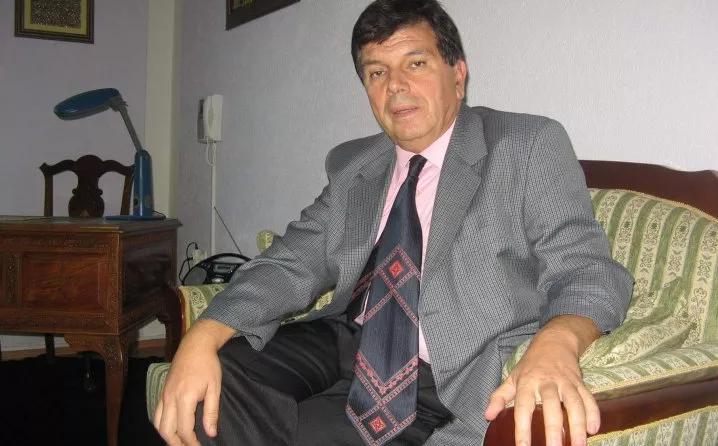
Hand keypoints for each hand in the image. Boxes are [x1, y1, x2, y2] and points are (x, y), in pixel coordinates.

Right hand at [154, 320, 234, 445]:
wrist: (195, 345)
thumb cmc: (208, 365)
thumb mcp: (215, 388)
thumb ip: (211, 412)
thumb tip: (211, 434)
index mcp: (184, 398)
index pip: (184, 430)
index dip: (192, 442)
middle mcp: (170, 398)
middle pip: (166, 431)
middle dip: (176, 443)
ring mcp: (164, 394)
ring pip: (158, 423)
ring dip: (167, 436)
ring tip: (180, 441)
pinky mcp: (162, 391)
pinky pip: (157, 413)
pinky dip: (162, 424)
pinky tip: (172, 427)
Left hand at [485, 315, 600, 445]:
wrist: (554, 341)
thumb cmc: (531, 364)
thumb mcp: (512, 377)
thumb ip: (500, 397)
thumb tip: (488, 416)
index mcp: (527, 382)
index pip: (523, 406)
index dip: (522, 427)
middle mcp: (547, 381)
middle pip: (551, 405)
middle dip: (554, 428)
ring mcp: (566, 381)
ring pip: (574, 403)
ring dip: (578, 425)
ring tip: (579, 445)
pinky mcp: (580, 382)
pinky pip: (588, 398)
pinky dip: (593, 413)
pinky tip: (594, 430)